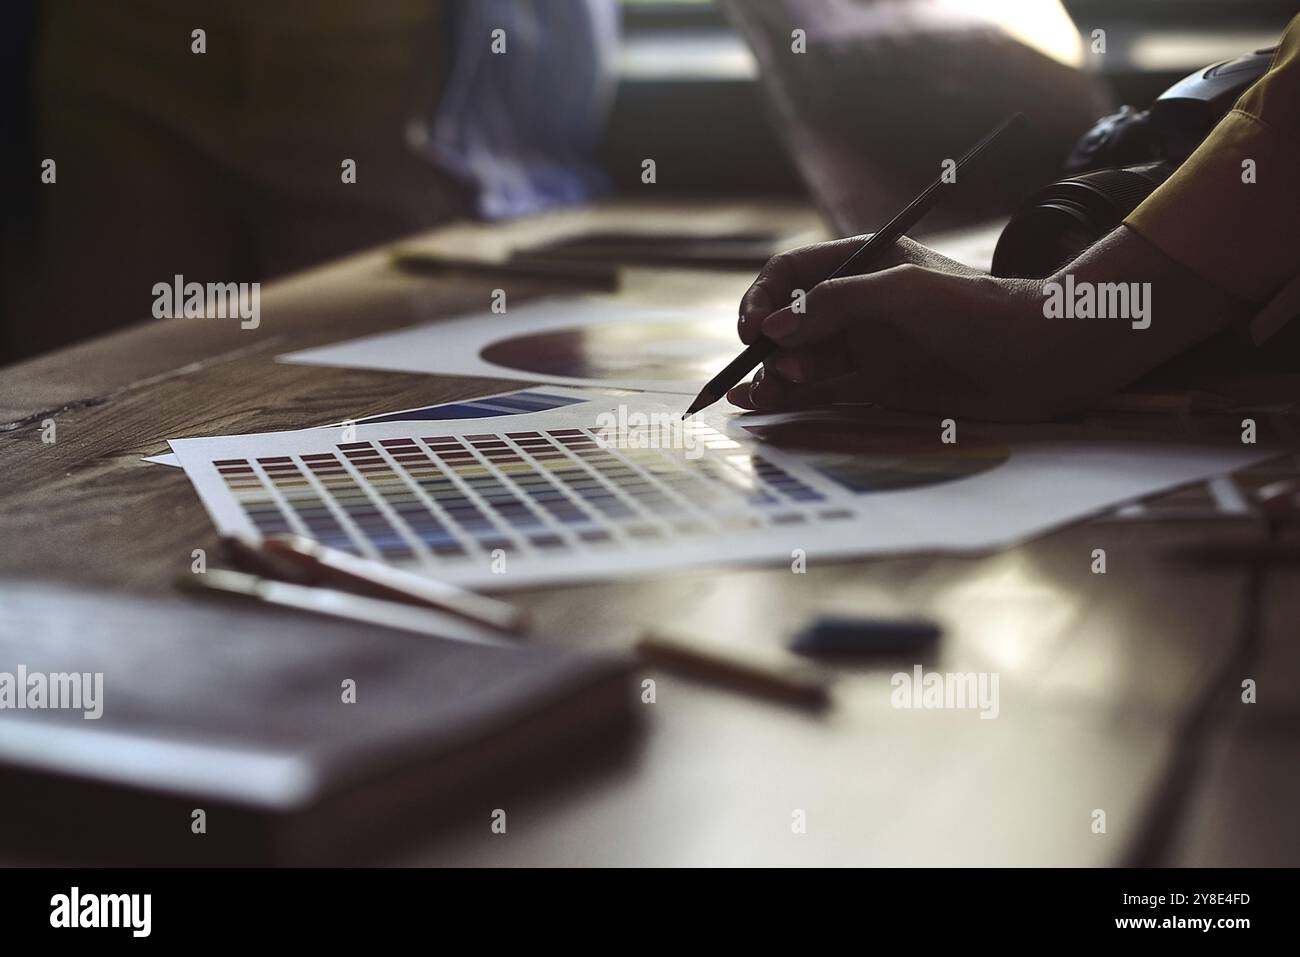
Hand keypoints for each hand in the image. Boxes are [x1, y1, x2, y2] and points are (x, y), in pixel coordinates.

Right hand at [728, 228, 1247, 420]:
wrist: (1039, 356)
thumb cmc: (977, 309)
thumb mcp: (904, 292)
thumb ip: (837, 304)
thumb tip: (774, 328)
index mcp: (862, 264)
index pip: (793, 272)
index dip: (765, 297)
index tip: (754, 327)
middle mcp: (856, 305)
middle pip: (788, 320)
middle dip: (764, 343)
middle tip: (756, 368)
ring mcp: (864, 347)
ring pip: (799, 359)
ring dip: (772, 375)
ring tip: (759, 394)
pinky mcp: (874, 386)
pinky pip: (820, 391)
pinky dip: (789, 398)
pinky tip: (763, 406)